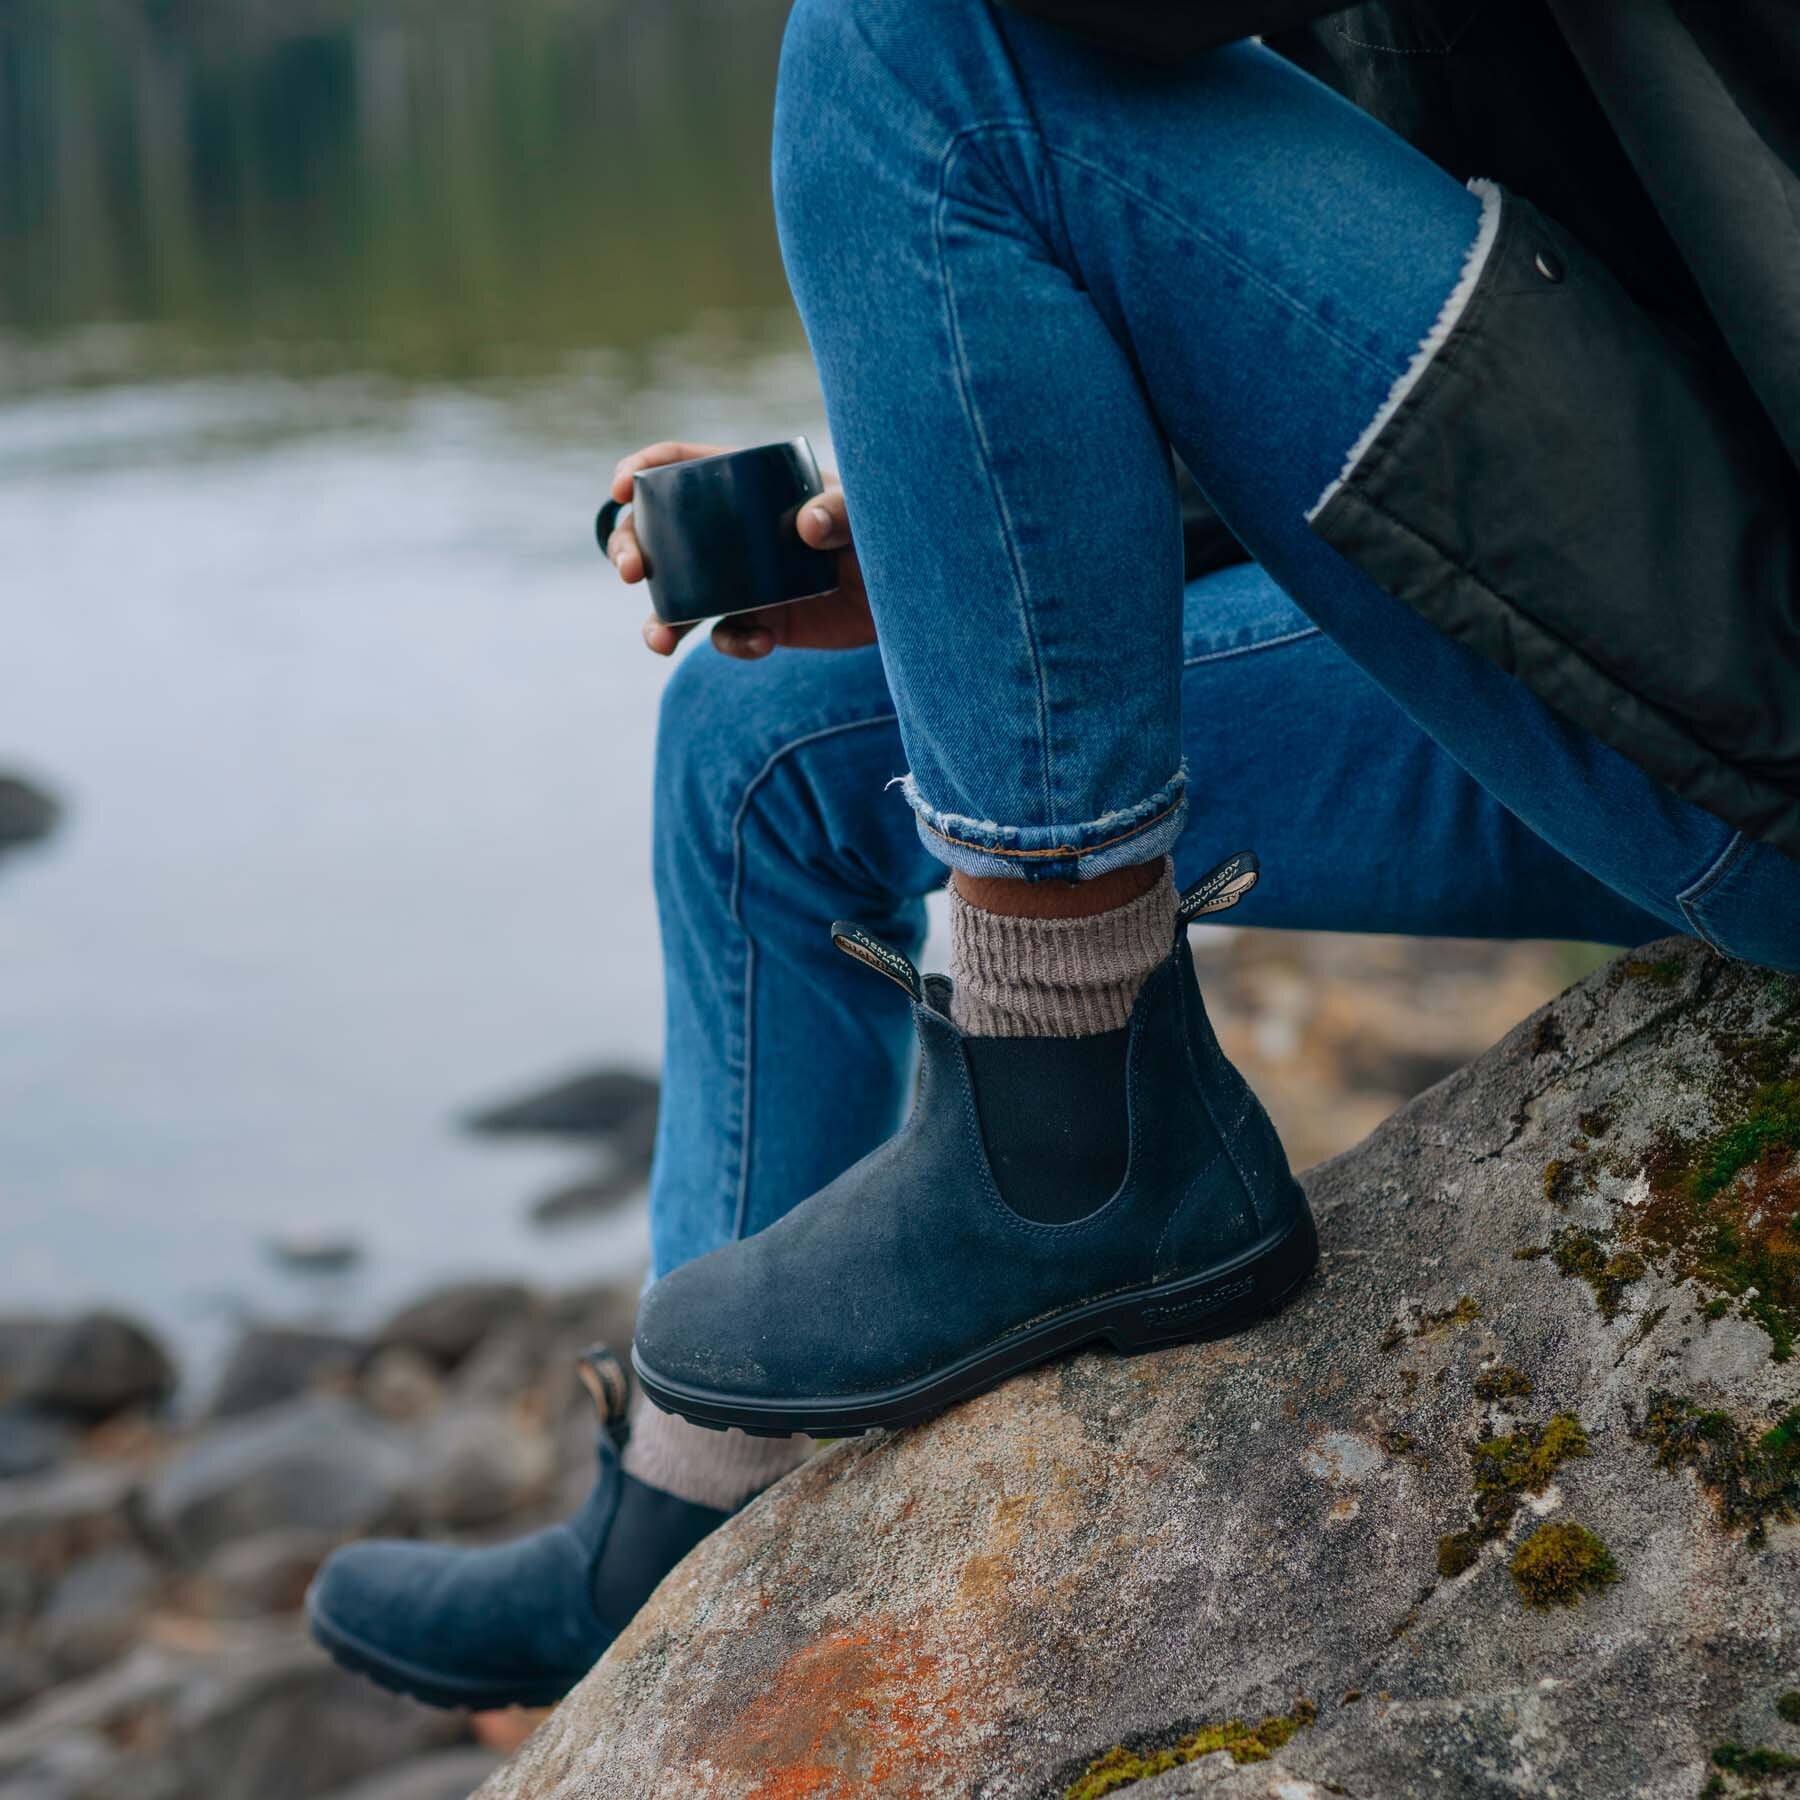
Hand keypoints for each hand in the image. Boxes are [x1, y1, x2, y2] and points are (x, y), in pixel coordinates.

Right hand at [606, 441, 876, 659]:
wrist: (912, 597)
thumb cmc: (887, 532)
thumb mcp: (866, 513)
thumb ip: (841, 509)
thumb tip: (805, 524)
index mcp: (745, 486)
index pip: (679, 466)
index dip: (641, 470)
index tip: (621, 488)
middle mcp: (732, 532)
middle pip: (657, 533)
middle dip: (629, 548)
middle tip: (631, 570)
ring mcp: (741, 579)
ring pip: (678, 595)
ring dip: (658, 618)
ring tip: (658, 640)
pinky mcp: (761, 621)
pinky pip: (725, 634)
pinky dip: (731, 643)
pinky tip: (755, 645)